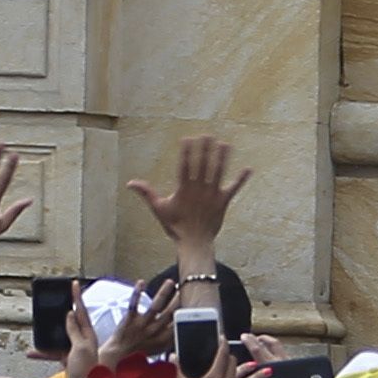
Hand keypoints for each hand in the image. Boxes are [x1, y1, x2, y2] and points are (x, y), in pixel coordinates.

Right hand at [126, 133, 247, 263]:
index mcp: (184, 189)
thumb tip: (130, 183)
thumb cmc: (175, 226)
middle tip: (208, 135)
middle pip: (203, 165)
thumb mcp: (158, 208)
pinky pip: (234, 188)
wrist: (195, 242)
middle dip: (205, 149)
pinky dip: (241, 179)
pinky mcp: (223, 202)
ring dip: (222, 157)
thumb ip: (146, 193)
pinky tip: (248, 169)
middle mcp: (199, 189)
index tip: (188, 139)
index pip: (185, 165)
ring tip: (225, 144)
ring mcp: (213, 195)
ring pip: (218, 172)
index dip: (187, 151)